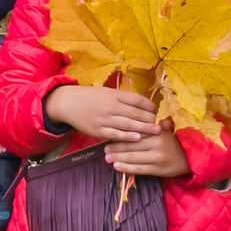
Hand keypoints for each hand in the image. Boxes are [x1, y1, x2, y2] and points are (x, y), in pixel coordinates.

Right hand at [44, 85, 161, 143]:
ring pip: (128, 124)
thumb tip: (140, 104)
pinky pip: (116, 134)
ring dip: (144, 128)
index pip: (137, 100)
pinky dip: (128, 136)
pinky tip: (138, 138)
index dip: (150, 105)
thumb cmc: (89, 97)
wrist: (67, 103)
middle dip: (151, 118)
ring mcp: (105, 118)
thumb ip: (121, 98)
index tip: (158, 111)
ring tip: (156, 131)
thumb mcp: (106, 92)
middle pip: (136, 112)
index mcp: (114, 95)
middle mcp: (111, 106)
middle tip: (163, 124)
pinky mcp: (98, 130)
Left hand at [103, 128, 188, 178]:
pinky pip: (139, 169)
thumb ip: (151, 124)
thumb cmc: (172, 142)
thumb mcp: (165, 129)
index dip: (122, 133)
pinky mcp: (157, 169)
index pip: (135, 132)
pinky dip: (126, 168)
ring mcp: (157, 157)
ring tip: (107, 158)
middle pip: (131, 145)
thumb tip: (133, 116)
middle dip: (116, 147)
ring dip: (118, 158)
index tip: (110, 134)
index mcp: (157, 131)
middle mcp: (157, 143)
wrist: (188, 158)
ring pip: (133, 157)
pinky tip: (117, 167)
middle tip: (105, 149)